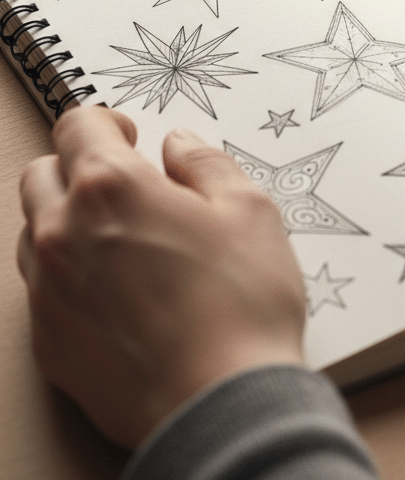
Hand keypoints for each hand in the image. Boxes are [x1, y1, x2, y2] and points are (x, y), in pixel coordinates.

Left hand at [17, 106, 306, 447]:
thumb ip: (206, 163)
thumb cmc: (241, 305)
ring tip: (125, 240)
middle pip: (41, 174)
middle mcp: (64, 233)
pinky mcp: (47, 342)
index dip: (106, 121)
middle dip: (77, 167)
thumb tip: (180, 145)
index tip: (128, 135)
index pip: (77, 125)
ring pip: (34, 231)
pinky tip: (120, 292)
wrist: (220, 403)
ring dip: (69, 221)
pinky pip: (41, 288)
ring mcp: (47, 291)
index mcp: (112, 188)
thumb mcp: (250, 209)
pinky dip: (69, 275)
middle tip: (125, 184)